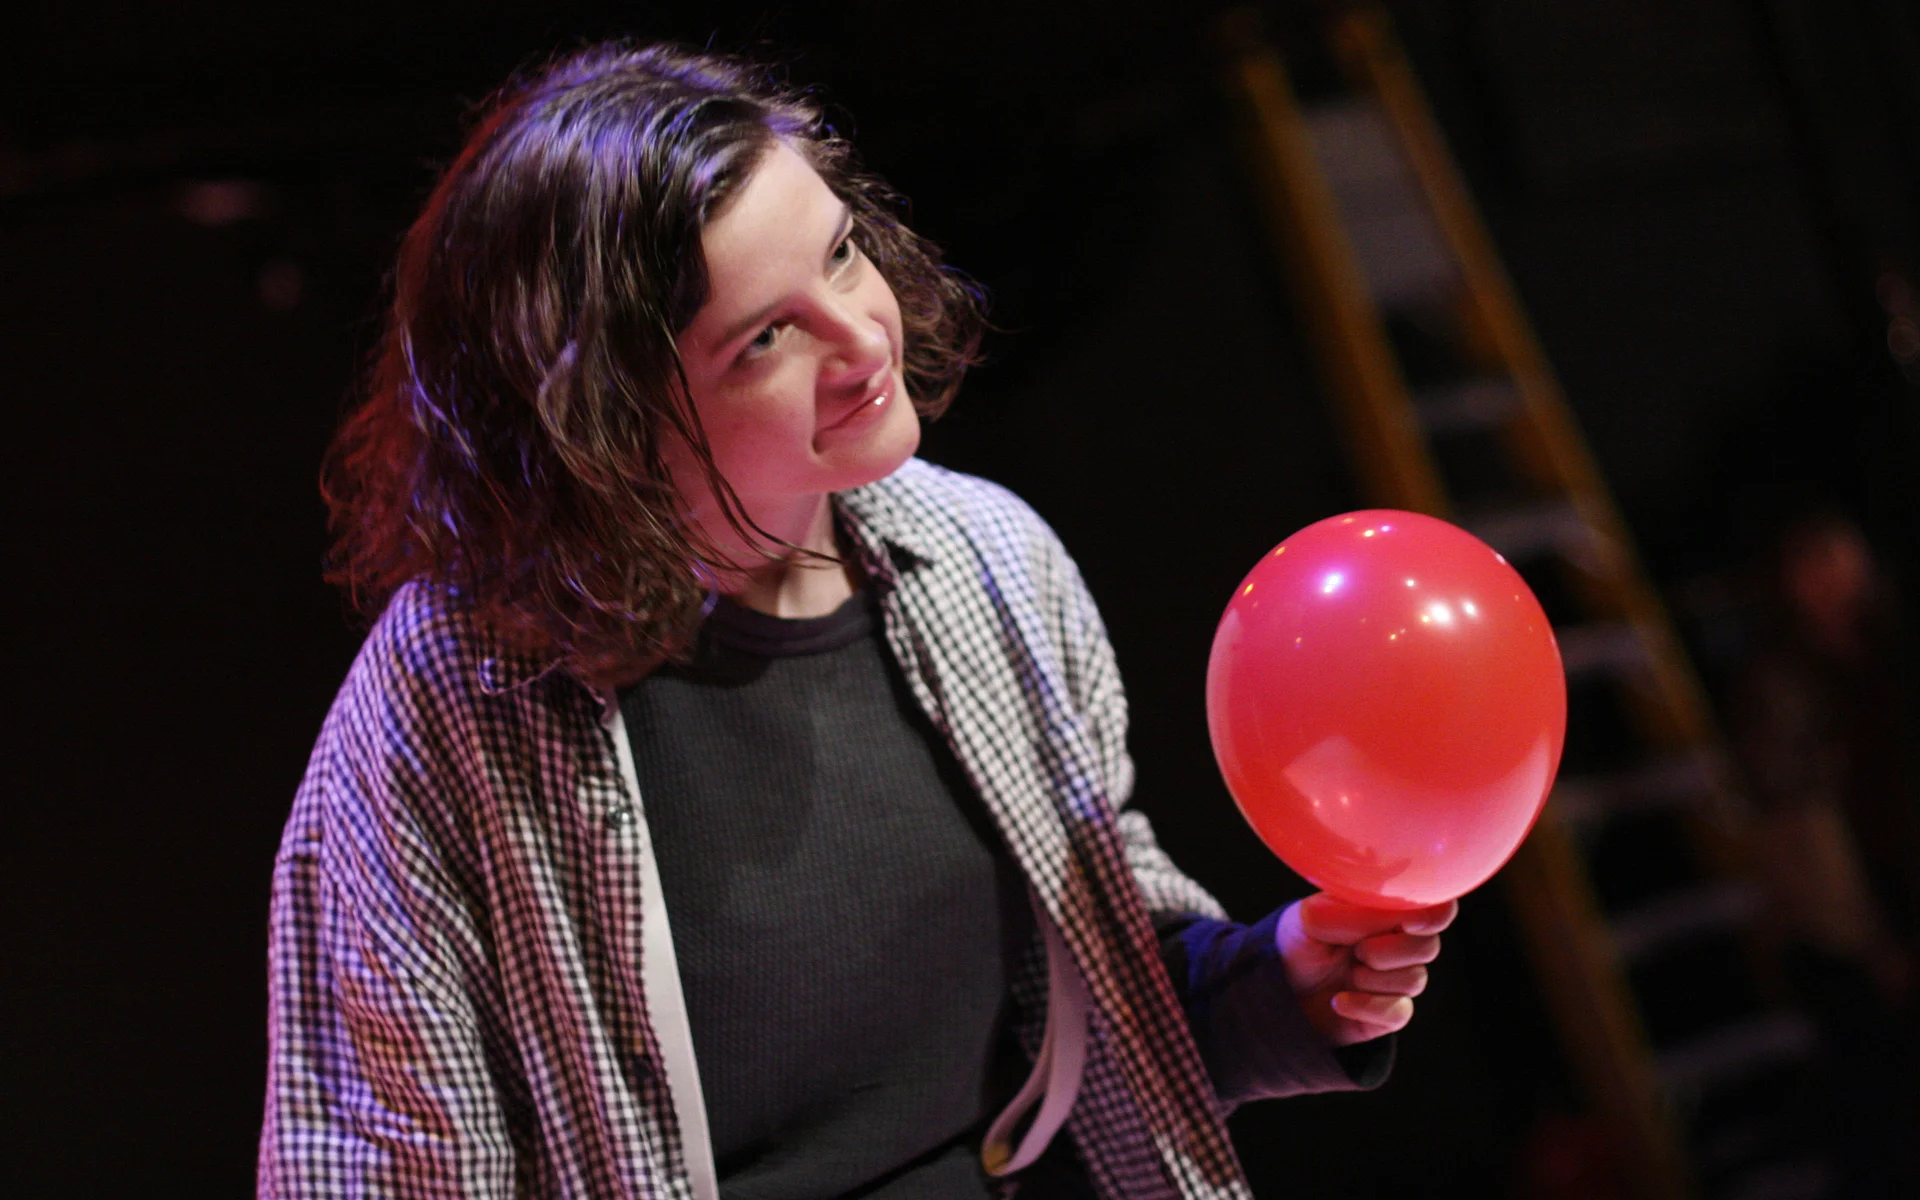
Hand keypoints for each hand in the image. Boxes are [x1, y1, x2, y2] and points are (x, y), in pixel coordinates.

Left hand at [1276, 892, 1456, 1046]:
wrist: (1275, 990)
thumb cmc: (1296, 943)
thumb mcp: (1314, 917)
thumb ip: (1358, 913)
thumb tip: (1400, 915)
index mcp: (1386, 911)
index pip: (1434, 908)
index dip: (1433, 915)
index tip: (1410, 922)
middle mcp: (1398, 943)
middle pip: (1428, 946)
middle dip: (1389, 950)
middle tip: (1357, 950)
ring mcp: (1396, 979)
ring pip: (1415, 980)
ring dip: (1373, 978)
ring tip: (1346, 973)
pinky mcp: (1389, 1012)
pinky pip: (1399, 1012)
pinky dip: (1366, 1006)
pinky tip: (1340, 1001)